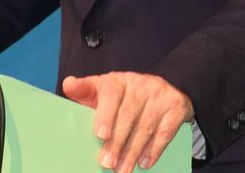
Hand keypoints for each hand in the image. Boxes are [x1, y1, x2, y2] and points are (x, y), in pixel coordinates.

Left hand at [62, 72, 192, 171]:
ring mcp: (159, 96)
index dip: (105, 114)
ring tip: (122, 170)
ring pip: (145, 127)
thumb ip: (86, 91)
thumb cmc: (125, 94)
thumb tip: (69, 85)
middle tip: (106, 163)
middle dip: (116, 143)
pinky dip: (154, 150)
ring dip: (132, 152)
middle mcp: (139, 85)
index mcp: (118, 80)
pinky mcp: (176, 108)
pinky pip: (165, 131)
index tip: (100, 134)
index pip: (111, 94)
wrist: (168, 84)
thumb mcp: (104, 89)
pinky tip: (144, 163)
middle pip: (127, 115)